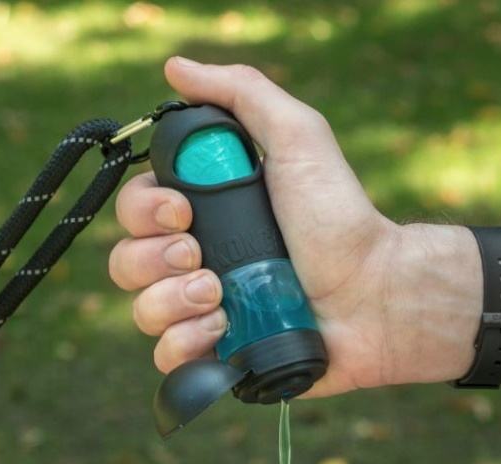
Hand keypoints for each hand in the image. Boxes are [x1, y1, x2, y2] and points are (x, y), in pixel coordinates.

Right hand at [109, 57, 484, 396]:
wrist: (375, 295)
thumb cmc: (339, 218)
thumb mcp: (298, 138)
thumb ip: (243, 94)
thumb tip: (178, 68)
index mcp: (205, 214)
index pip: (135, 211)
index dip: (144, 211)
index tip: (184, 211)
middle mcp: (196, 263)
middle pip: (125, 263)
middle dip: (155, 259)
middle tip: (202, 257)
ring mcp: (204, 312)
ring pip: (141, 312)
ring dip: (170, 301)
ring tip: (219, 295)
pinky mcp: (217, 355)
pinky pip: (166, 357)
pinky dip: (183, 344)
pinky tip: (221, 331)